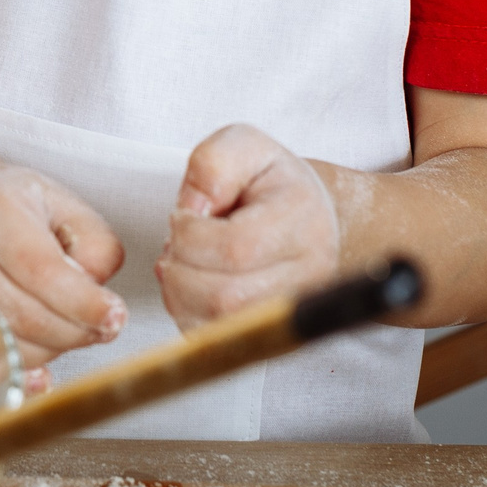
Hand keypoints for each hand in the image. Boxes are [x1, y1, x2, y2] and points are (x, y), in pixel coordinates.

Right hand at [0, 164, 127, 387]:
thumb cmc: (9, 208)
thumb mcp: (62, 204)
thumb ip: (94, 246)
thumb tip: (96, 301)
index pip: (41, 270)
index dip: (83, 305)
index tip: (114, 319)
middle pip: (21, 317)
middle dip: (72, 334)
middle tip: (97, 330)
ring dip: (43, 356)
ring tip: (60, 334)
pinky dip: (2, 380)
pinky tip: (30, 367)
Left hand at [156, 125, 340, 329]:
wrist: (310, 217)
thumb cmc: (271, 183)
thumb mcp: (243, 147)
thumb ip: (213, 164)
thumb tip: (194, 210)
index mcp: (302, 219)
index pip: (236, 247)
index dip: (191, 234)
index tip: (183, 216)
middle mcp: (308, 273)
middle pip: (226, 296)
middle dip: (180, 268)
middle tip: (176, 242)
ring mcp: (292, 310)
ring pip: (219, 325)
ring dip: (179, 292)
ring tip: (182, 260)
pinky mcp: (272, 333)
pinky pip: (217, 340)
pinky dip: (187, 312)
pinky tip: (193, 282)